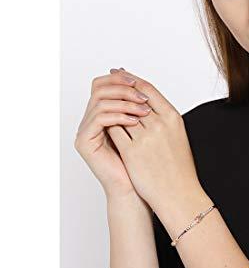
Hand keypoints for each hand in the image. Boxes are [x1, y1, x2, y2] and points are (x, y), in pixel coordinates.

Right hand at [74, 70, 153, 198]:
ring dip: (125, 102)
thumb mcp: (142, 125)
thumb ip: (136, 104)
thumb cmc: (142, 160)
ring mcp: (85, 130)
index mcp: (102, 113)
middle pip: (98, 88)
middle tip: (142, 96)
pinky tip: (135, 122)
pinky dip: (119, 116)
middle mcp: (90, 119)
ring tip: (144, 110)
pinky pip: (99, 119)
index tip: (140, 83)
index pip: (103, 84)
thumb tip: (141, 81)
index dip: (120, 79)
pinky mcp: (84, 142)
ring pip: (100, 102)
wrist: (136, 188)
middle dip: (123, 88)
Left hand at [105, 68, 201, 211]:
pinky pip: (115, 130)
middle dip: (119, 89)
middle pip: (133, 97)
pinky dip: (108, 124)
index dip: (132, 79)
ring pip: (121, 112)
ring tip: (104, 100)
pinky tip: (104, 122)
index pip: (149, 89)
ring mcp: (146, 138)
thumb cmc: (180, 167)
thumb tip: (146, 103)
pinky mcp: (133, 152)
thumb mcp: (177, 135)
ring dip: (112, 106)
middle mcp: (160, 124)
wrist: (179, 193)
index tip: (122, 73)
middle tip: (108, 80)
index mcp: (173, 117)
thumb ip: (163, 118)